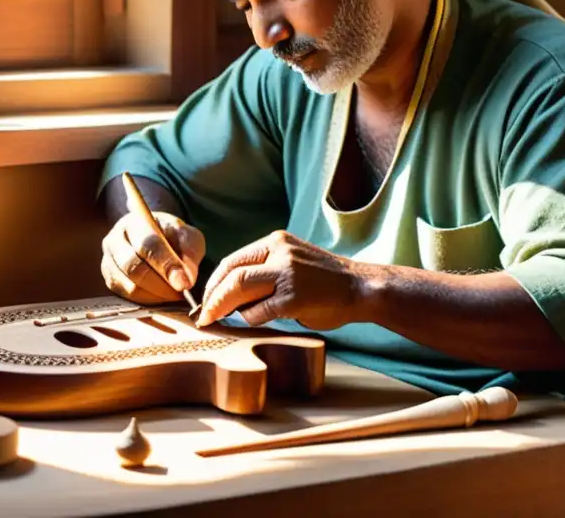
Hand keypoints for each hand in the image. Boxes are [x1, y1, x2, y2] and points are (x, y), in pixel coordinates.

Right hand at [100, 211, 205, 304]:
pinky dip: (149, 303)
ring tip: (175, 295)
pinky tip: (163, 299)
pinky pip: (128, 299)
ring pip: (130, 287)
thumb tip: (186, 278)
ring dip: (156, 296)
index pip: (148, 244)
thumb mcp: (188, 236)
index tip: (184, 283)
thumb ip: (190, 252)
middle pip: (134, 268)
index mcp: (135, 221)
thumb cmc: (172, 236)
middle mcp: (115, 240)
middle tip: (182, 294)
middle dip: (161, 285)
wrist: (155, 239)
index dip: (167, 265)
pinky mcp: (110, 281)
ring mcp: (108, 262)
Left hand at [195, 230, 364, 328]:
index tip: (205, 298)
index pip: (233, 260)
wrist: (361, 287)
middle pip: (232, 273)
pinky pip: (260, 311)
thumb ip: (265, 271)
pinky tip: (245, 323)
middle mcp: (280, 253)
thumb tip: (229, 296)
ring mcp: (288, 274)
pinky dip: (248, 319)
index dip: (214, 281)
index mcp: (276, 242)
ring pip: (240, 288)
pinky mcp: (295, 298)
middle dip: (212, 296)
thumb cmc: (324, 280)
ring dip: (222, 307)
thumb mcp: (292, 261)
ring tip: (213, 320)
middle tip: (203, 315)